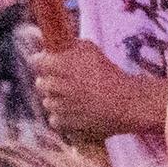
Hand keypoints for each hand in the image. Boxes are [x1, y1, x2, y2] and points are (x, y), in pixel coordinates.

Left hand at [30, 35, 161, 143]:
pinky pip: (55, 120)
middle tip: (61, 82)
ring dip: (55, 100)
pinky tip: (72, 112)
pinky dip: (61, 117)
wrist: (129, 103)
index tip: (44, 63)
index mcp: (65, 66)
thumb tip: (53, 42)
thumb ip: (70, 45)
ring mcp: (65, 107)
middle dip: (48, 82)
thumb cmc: (111, 74)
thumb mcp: (91, 51)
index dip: (41, 62)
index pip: (38, 62)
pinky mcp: (70, 124)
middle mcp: (62, 86)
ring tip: (70, 98)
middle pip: (40, 84)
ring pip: (47, 102)